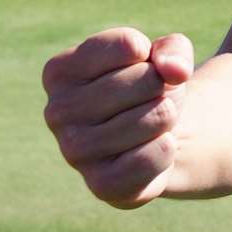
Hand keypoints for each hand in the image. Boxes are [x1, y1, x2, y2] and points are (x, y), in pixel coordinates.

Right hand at [42, 28, 192, 208]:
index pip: (128, 46)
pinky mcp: (101, 185)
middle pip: (146, 80)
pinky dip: (167, 148)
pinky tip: (151, 149)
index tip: (140, 66)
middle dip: (162, 87)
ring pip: (156, 117)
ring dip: (167, 117)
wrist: (159, 137)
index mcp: (60, 71)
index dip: (151, 54)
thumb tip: (175, 71)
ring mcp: (74, 152)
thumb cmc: (151, 86)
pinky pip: (156, 155)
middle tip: (148, 100)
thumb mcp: (165, 54)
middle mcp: (57, 112)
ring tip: (150, 123)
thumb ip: (173, 49)